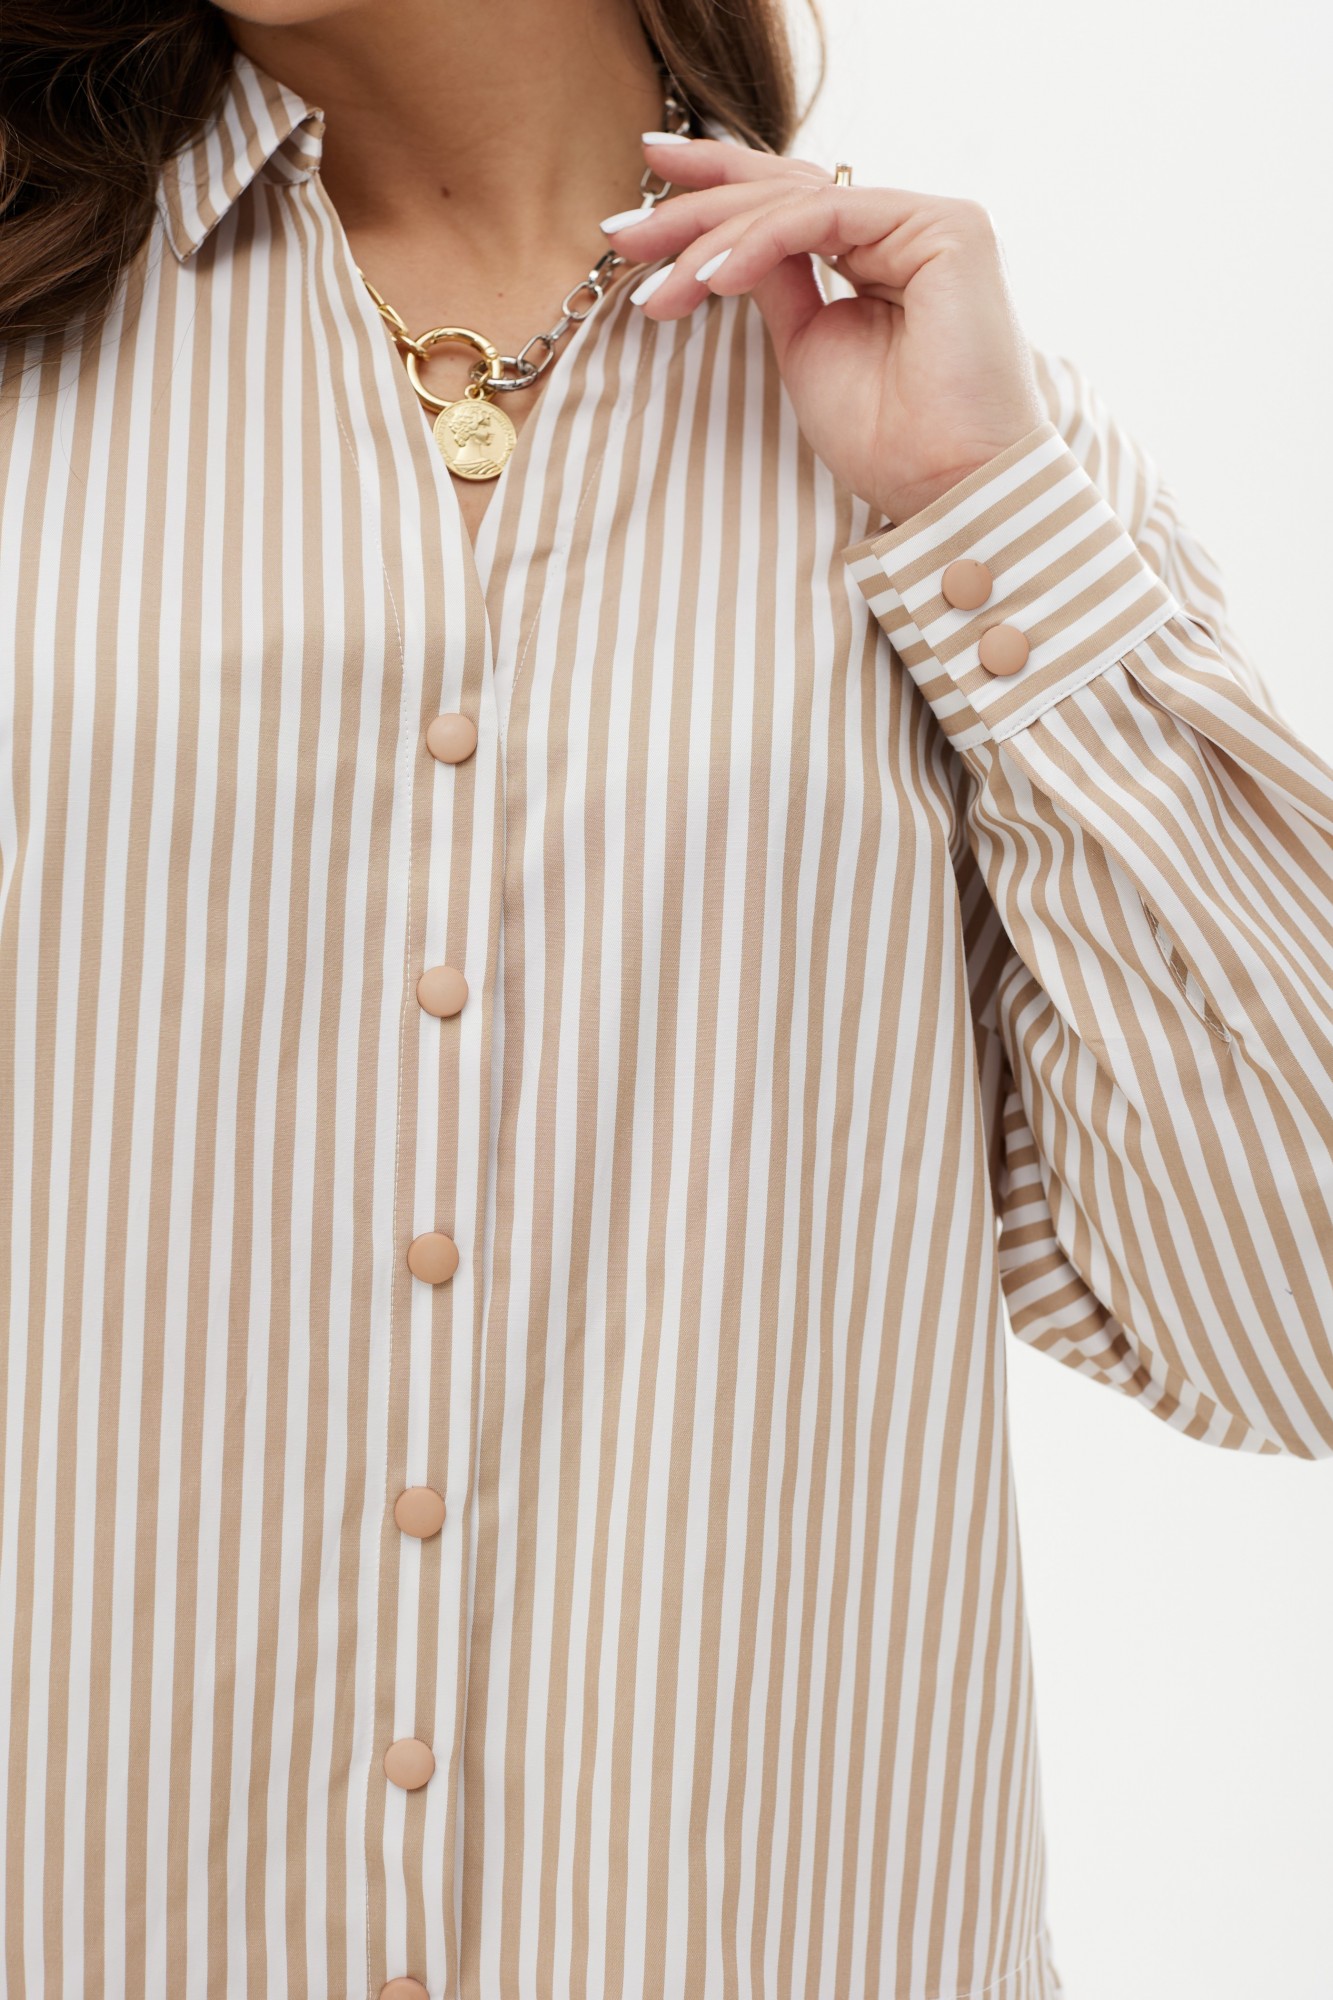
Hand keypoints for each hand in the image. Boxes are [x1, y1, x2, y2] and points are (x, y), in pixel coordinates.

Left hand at [604, 139, 1044, 525]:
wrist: (949, 489)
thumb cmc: (889, 443)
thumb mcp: (807, 349)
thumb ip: (775, 283)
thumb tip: (719, 244)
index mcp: (883, 255)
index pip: (787, 207)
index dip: (712, 198)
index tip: (638, 221)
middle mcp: (908, 228)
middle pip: (785, 191)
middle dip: (695, 207)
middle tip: (621, 231)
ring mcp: (929, 221)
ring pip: (796, 200)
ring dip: (714, 238)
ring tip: (659, 284)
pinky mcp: (945, 227)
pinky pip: (822, 217)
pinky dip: (758, 243)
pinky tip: (710, 278)